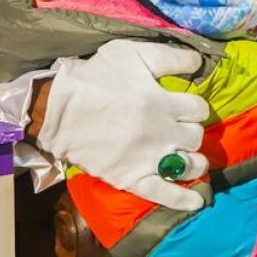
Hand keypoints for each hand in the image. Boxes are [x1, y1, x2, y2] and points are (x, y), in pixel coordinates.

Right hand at [36, 40, 210, 210]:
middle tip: (180, 131)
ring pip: (188, 165)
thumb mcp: (132, 54)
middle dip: (191, 133)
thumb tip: (200, 62)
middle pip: (196, 137)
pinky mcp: (130, 178)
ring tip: (190, 160)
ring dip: (194, 162)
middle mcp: (161, 133)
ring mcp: (147, 158)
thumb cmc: (94, 78)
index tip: (186, 109)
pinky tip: (197, 202)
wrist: (56, 110)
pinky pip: (163, 194)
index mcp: (163, 102)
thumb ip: (170, 56)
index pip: (199, 109)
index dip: (195, 108)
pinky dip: (182, 200)